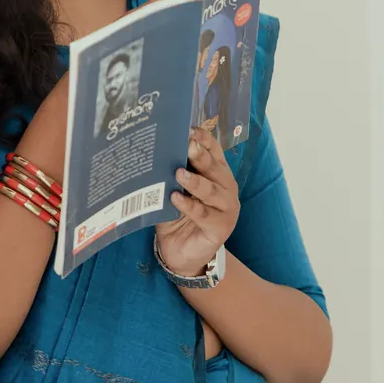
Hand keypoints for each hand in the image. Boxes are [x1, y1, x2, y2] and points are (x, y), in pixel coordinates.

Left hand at [154, 126, 239, 278]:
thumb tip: (156, 150)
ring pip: (213, 191)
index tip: (190, 129)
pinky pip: (204, 215)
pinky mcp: (220, 229)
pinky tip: (175, 199)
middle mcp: (226, 188)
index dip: (205, 140)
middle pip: (215, 168)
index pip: (215, 151)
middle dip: (201, 156)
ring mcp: (226, 209)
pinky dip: (190, 206)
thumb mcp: (174, 189)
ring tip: (178, 174)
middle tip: (187, 146)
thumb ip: (172, 172)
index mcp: (217, 174)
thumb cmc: (177, 215)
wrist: (180, 253)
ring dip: (196, 182)